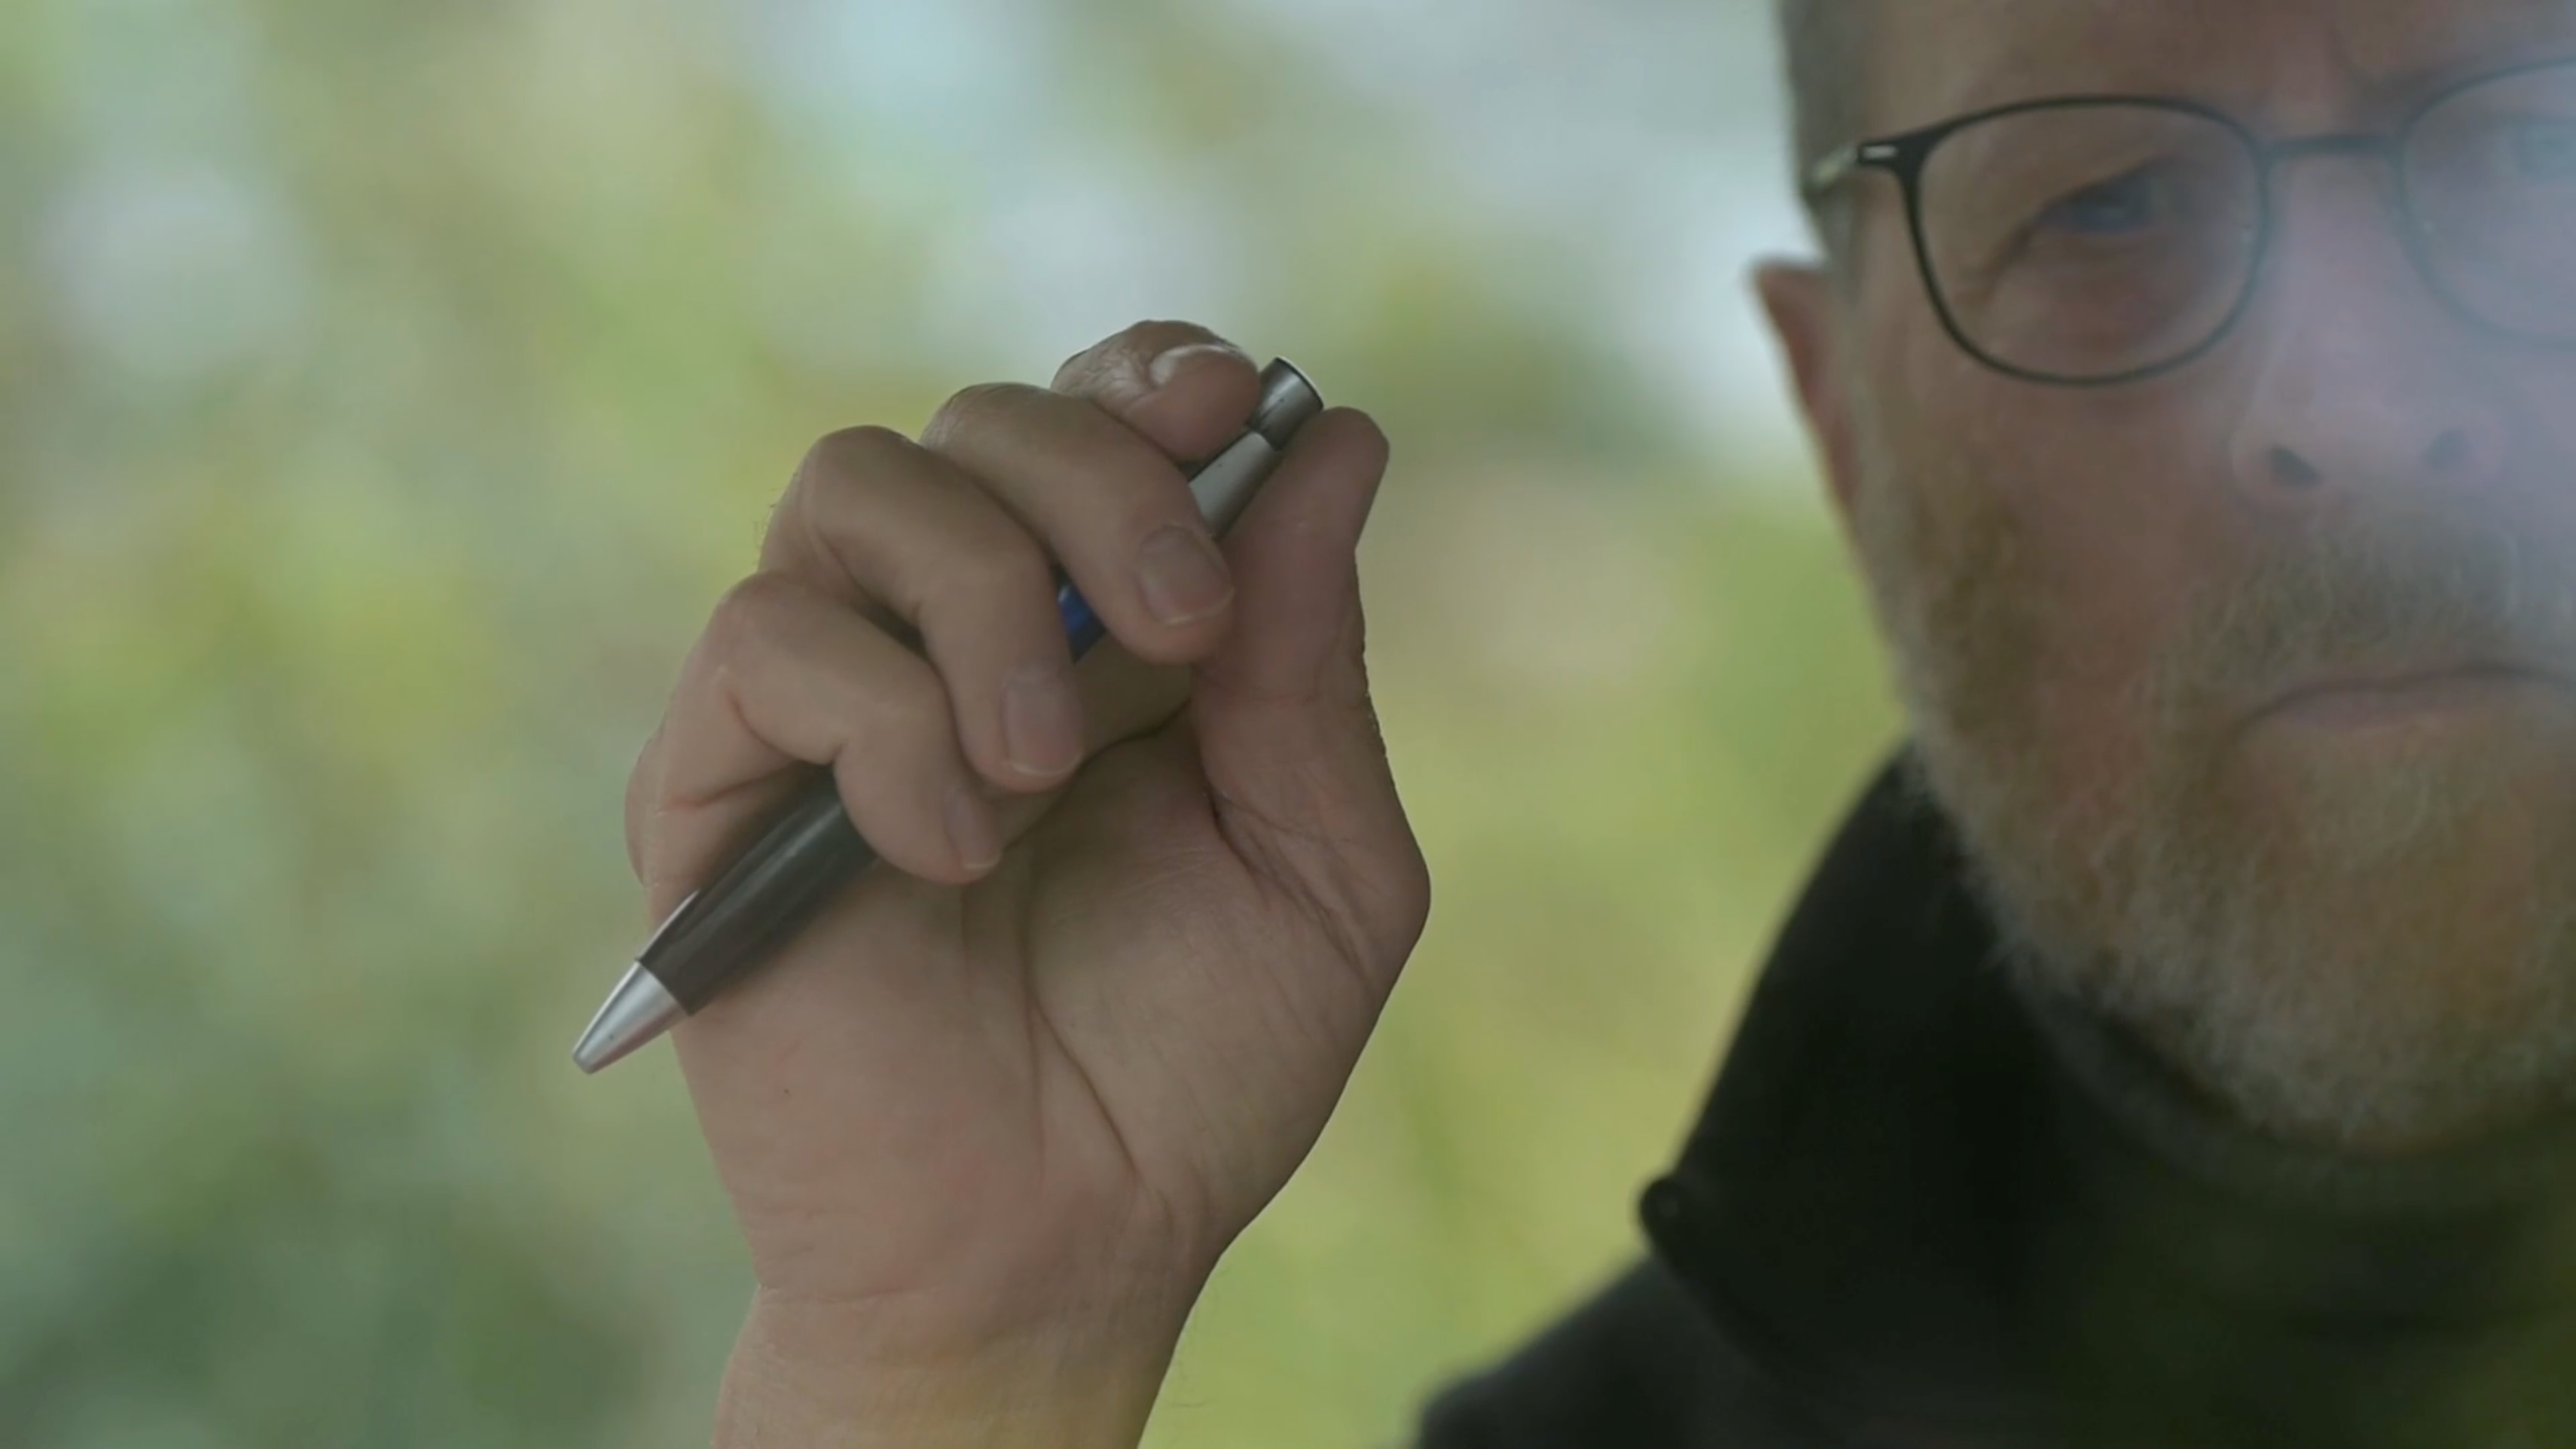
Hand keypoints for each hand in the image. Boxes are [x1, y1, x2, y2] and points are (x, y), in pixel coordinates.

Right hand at [623, 322, 1430, 1444]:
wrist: (1053, 1254)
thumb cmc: (1188, 1075)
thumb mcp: (1315, 865)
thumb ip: (1310, 662)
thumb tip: (1336, 439)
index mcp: (1105, 634)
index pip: (1099, 414)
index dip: (1158, 374)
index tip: (1238, 402)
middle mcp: (959, 634)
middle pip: (986, 416)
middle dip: (1102, 482)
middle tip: (1180, 632)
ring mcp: (833, 699)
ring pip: (857, 482)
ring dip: (988, 596)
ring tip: (1052, 764)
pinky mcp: (719, 783)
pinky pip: (769, 639)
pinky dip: (883, 718)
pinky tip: (954, 852)